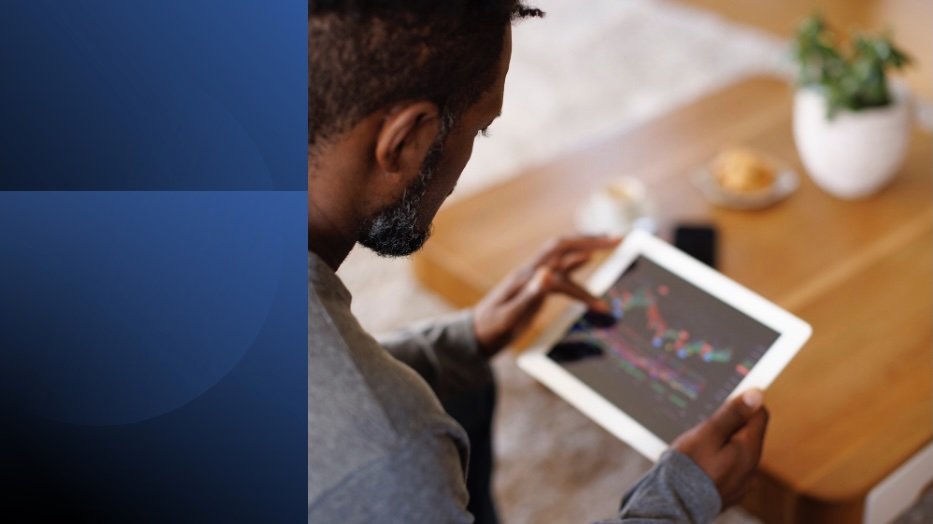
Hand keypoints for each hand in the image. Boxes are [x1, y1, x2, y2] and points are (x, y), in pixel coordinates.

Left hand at [472, 235, 620, 356]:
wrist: (476, 335)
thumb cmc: (491, 329)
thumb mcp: (509, 317)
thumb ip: (529, 294)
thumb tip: (547, 272)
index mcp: (527, 277)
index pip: (561, 269)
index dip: (584, 278)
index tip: (603, 298)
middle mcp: (532, 271)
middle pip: (564, 246)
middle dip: (591, 240)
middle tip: (619, 238)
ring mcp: (534, 276)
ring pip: (564, 254)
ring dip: (587, 246)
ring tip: (612, 241)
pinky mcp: (536, 284)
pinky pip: (560, 268)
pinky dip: (577, 261)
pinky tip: (588, 258)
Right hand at [672, 389, 768, 508]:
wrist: (675, 504)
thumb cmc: (688, 466)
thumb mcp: (708, 433)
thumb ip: (733, 414)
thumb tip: (757, 394)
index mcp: (749, 450)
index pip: (759, 415)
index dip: (743, 405)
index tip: (723, 407)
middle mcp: (751, 468)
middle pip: (748, 434)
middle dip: (730, 427)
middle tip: (705, 432)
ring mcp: (743, 483)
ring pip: (739, 452)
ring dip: (724, 445)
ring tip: (700, 452)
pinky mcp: (732, 493)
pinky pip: (732, 469)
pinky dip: (720, 463)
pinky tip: (702, 467)